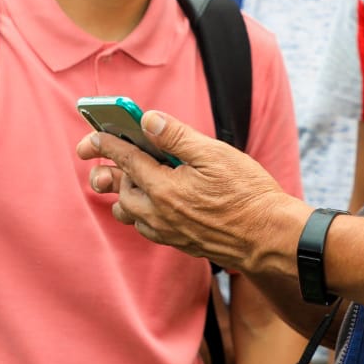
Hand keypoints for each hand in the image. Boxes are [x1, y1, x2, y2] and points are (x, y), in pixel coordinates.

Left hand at [77, 110, 308, 273]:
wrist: (269, 237)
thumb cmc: (248, 194)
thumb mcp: (215, 154)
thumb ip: (177, 137)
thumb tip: (148, 120)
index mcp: (164, 188)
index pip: (126, 160)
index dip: (108, 144)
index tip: (94, 136)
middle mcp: (160, 214)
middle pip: (122, 190)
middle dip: (114, 170)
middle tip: (113, 155)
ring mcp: (169, 232)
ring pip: (131, 214)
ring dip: (126, 195)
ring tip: (132, 180)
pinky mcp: (181, 243)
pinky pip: (147, 228)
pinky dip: (142, 213)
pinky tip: (155, 203)